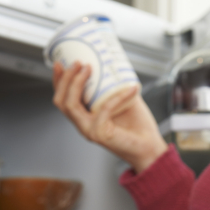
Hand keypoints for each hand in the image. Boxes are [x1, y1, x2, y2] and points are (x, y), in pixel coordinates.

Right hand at [52, 62, 167, 172]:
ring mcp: (89, 130)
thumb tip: (116, 63)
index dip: (59, 81)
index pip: (63, 99)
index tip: (61, 63)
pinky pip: (104, 109)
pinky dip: (118, 96)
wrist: (150, 147)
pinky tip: (131, 88)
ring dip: (76, 84)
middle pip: (62, 101)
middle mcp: (83, 125)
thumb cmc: (138, 127)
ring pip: (71, 106)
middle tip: (77, 63)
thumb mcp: (124, 100)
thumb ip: (116, 86)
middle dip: (65, 79)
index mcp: (85, 117)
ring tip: (88, 68)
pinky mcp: (100, 134)